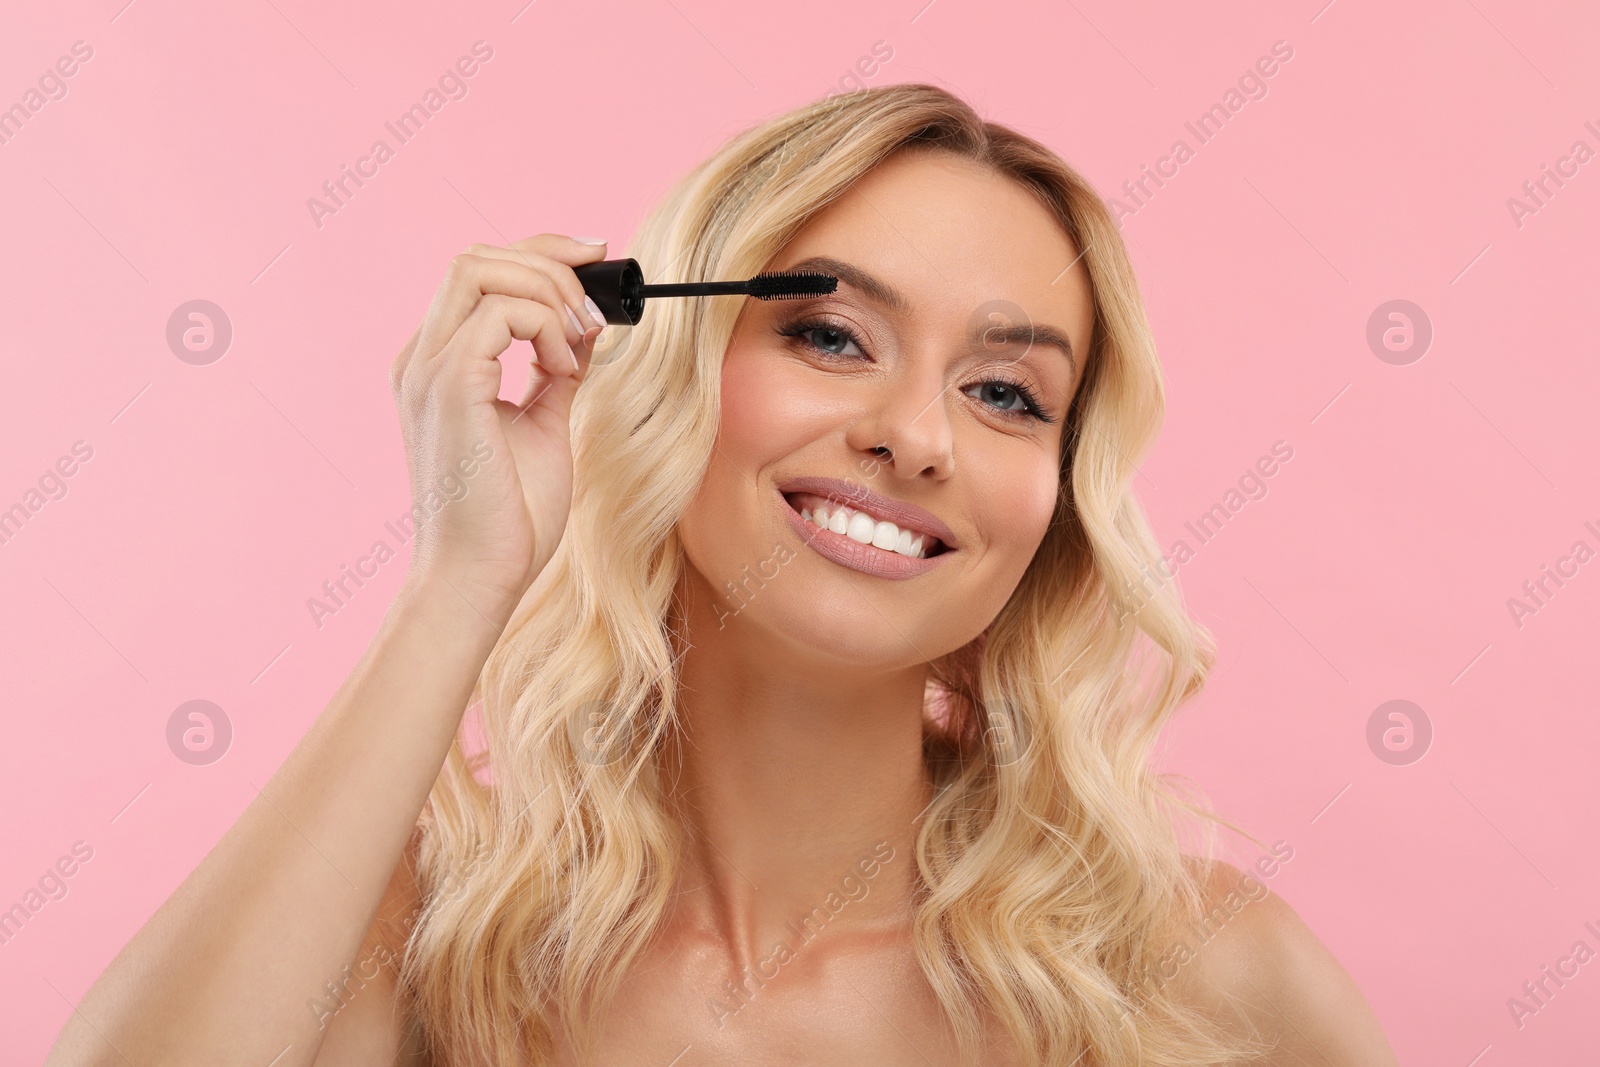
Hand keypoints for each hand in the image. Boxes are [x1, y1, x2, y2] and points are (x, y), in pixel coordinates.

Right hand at [389, 233, 608, 618]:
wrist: (481, 576)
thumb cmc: (509, 517)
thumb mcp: (543, 425)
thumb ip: (556, 371)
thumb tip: (586, 325)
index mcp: (438, 364)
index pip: (478, 273)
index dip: (540, 254)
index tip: (595, 259)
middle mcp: (422, 358)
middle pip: (476, 257)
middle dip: (549, 261)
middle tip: (596, 307)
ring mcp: (428, 369)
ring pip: (480, 269)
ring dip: (548, 292)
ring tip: (579, 344)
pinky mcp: (449, 385)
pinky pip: (499, 313)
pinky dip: (546, 326)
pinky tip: (564, 370)